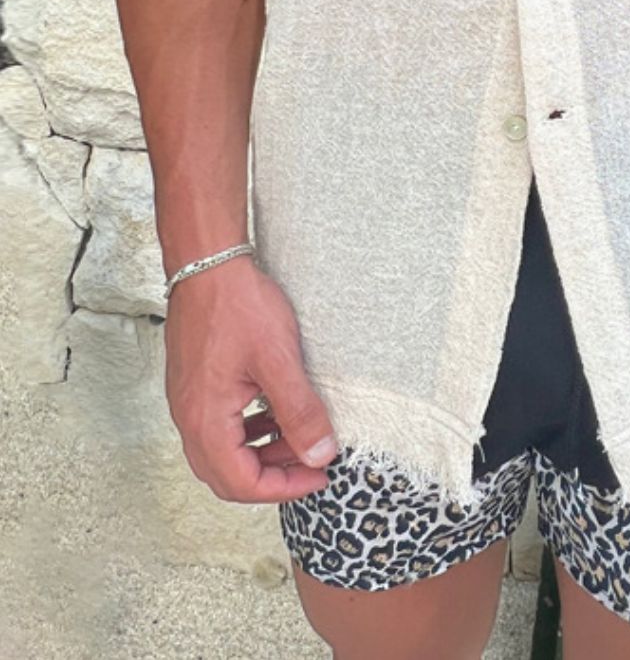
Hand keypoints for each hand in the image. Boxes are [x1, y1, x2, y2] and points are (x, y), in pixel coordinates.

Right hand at [164, 255, 339, 502]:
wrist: (207, 263)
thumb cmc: (238, 305)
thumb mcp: (280, 360)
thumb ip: (300, 412)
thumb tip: (320, 455)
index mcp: (205, 420)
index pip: (241, 483)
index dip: (284, 487)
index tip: (319, 476)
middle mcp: (188, 418)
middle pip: (227, 476)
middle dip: (272, 475)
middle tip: (311, 462)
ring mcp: (187, 401)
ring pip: (221, 452)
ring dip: (260, 453)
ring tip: (298, 436)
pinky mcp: (193, 384)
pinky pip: (217, 427)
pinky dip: (248, 431)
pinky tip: (273, 413)